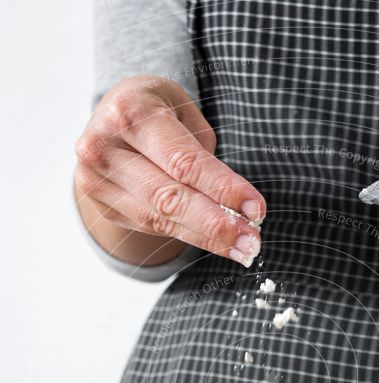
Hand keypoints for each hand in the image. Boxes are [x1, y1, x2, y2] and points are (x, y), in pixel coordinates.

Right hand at [75, 75, 264, 267]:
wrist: (108, 121)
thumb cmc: (156, 111)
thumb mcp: (182, 111)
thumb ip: (202, 154)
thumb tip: (233, 206)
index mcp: (129, 111)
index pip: (184, 161)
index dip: (222, 188)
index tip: (256, 209)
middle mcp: (103, 147)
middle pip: (169, 198)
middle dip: (217, 224)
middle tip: (251, 243)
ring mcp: (95, 181)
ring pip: (160, 220)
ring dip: (207, 238)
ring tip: (242, 249)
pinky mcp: (102, 206)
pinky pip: (153, 227)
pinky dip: (189, 236)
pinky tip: (217, 244)